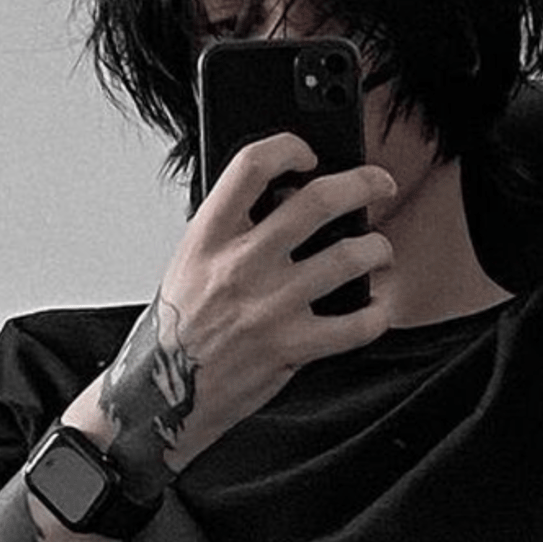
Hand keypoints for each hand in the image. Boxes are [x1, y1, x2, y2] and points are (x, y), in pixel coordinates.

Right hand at [64, 132, 395, 497]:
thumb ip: (233, 229)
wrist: (161, 394)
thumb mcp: (191, 262)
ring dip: (378, 249)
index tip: (309, 153)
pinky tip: (374, 308)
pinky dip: (376, 314)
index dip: (288, 146)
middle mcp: (242, 265)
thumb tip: (288, 197)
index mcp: (210, 236)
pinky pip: (356, 325)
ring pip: (350, 257)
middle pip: (318, 202)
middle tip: (381, 184)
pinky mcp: (291, 347)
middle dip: (365, 184)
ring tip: (379, 251)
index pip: (252, 166)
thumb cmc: (179, 327)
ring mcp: (270, 306)